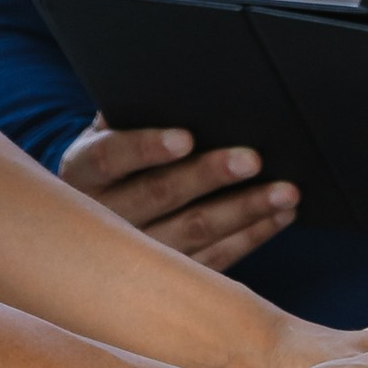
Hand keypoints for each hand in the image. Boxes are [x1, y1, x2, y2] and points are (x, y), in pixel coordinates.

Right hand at [59, 114, 297, 270]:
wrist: (82, 231)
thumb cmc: (110, 162)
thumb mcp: (103, 136)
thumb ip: (128, 113)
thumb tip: (175, 89)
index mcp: (82, 171)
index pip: (111, 157)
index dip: (147, 147)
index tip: (186, 137)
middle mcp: (104, 216)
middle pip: (160, 195)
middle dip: (209, 176)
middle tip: (253, 159)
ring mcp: (135, 255)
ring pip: (194, 234)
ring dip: (244, 211)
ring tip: (286, 191)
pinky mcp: (167, 279)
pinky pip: (214, 259)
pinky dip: (251, 237)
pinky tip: (279, 217)